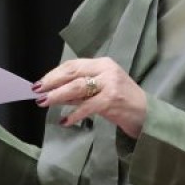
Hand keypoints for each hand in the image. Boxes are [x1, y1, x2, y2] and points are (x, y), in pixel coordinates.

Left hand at [33, 56, 147, 137]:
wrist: (148, 115)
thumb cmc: (122, 102)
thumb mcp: (100, 91)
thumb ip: (80, 91)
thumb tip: (54, 93)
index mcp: (102, 63)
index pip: (73, 65)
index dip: (54, 73)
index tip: (40, 82)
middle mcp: (106, 69)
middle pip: (72, 72)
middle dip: (52, 82)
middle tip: (37, 91)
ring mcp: (110, 83)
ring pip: (77, 87)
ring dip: (58, 95)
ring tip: (44, 102)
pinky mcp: (112, 99)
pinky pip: (88, 106)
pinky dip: (74, 114)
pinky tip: (65, 120)